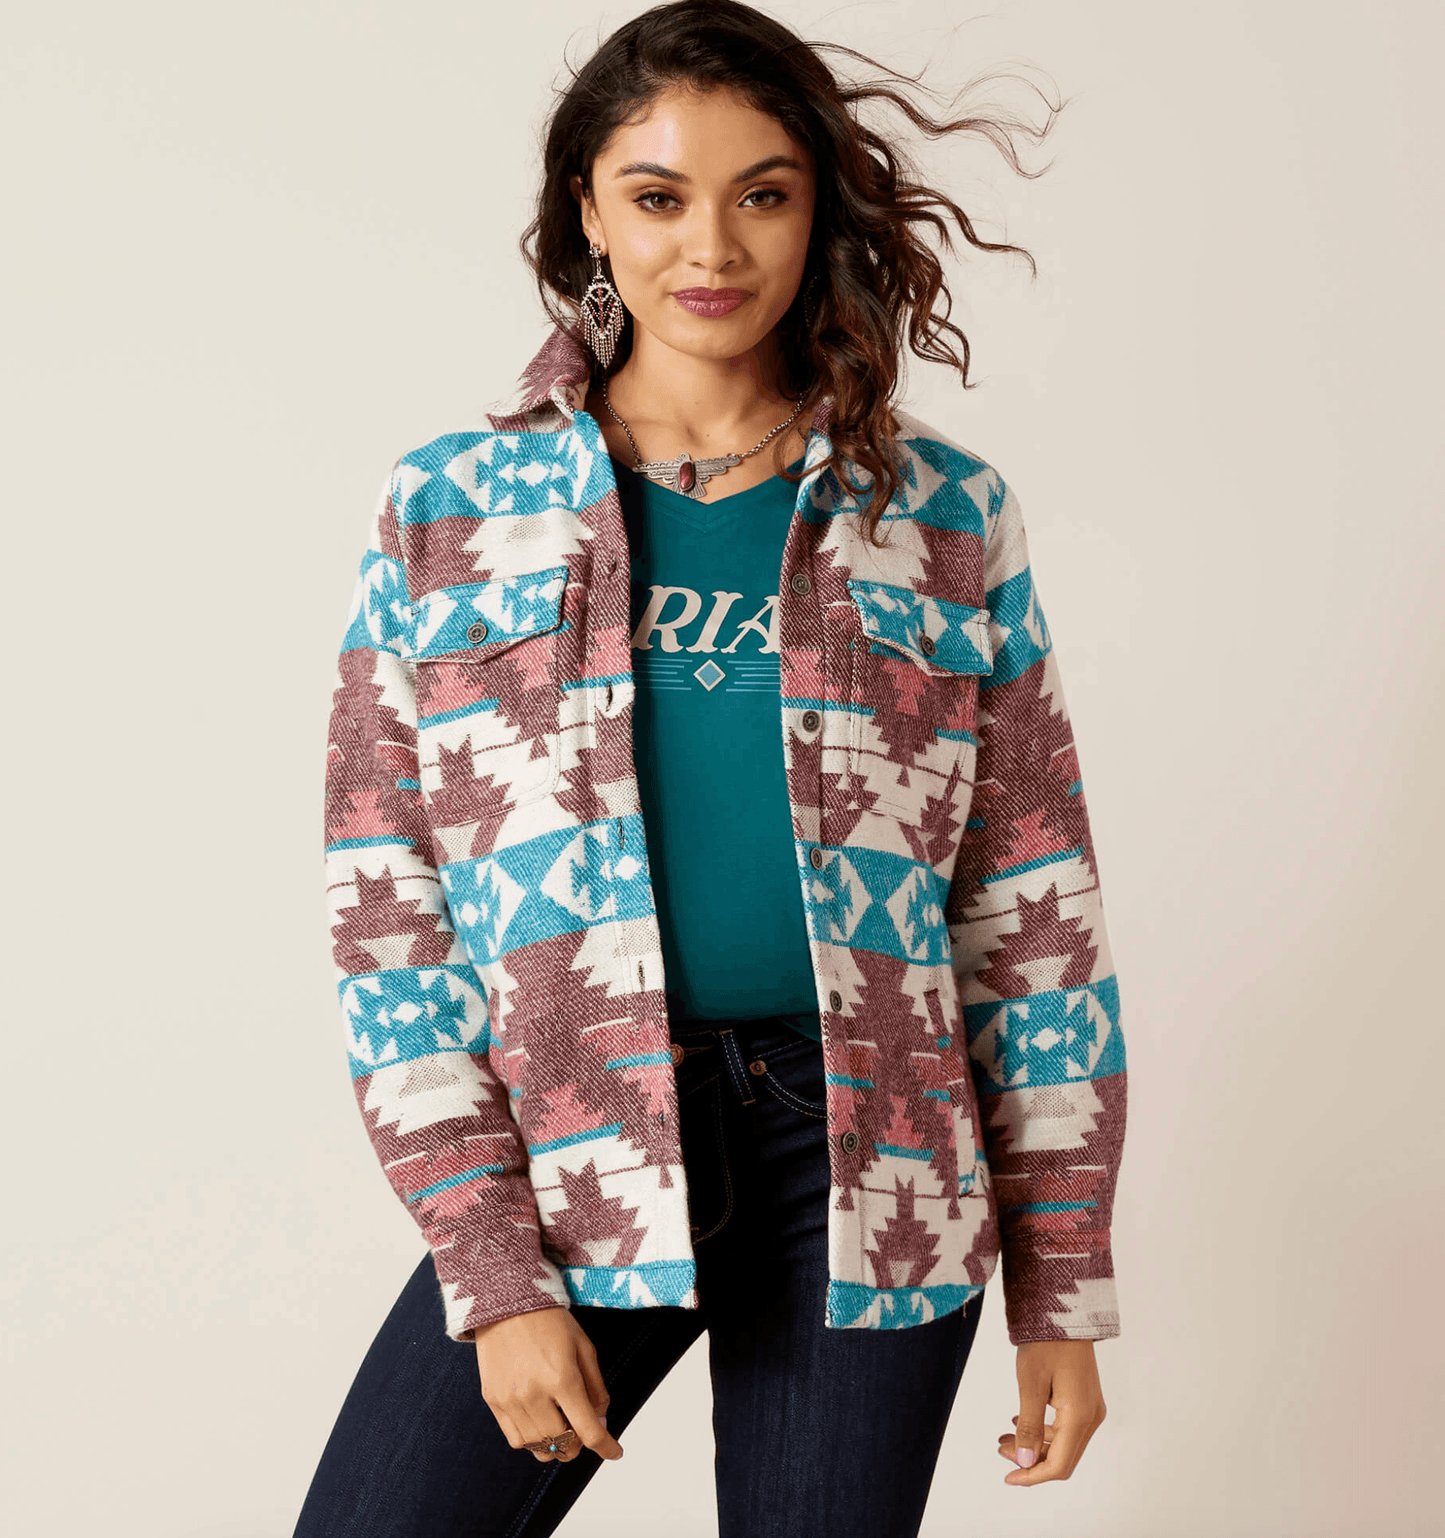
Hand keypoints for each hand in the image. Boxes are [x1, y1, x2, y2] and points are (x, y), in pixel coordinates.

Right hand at [473, 1306, 623, 1462]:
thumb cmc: (550, 1321)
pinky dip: (533, 1440)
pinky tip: (540, 1422)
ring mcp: (510, 1400)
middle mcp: (534, 1395)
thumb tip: (601, 1423)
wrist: (506, 1302)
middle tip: (583, 1429)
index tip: (615, 1452)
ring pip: (539, 1447)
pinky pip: (516, 1439)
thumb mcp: (584, 1347)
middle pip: (563, 1445)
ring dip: (556, 1445)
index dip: (606, 1446)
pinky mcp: (492, 1401)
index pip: (588, 1431)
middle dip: (580, 1444)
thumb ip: (596, 1388)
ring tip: (561, 1426)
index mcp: (562, 1378)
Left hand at [998, 1339, 1106, 1485]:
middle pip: (1063, 1458)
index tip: (1008, 1478)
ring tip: (1004, 1437)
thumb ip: (1028, 1426)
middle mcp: (1091, 1417)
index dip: (1032, 1476)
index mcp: (1080, 1416)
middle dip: (1030, 1460)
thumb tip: (1023, 1462)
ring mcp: (1091, 1409)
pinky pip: (1066, 1427)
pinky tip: (1019, 1421)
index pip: (1059, 1465)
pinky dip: (1042, 1430)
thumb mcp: (1030, 1384)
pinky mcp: (1085, 1400)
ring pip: (1063, 1443)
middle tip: (1001, 1449)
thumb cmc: (1046, 1343)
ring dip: (1034, 1445)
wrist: (1063, 1312)